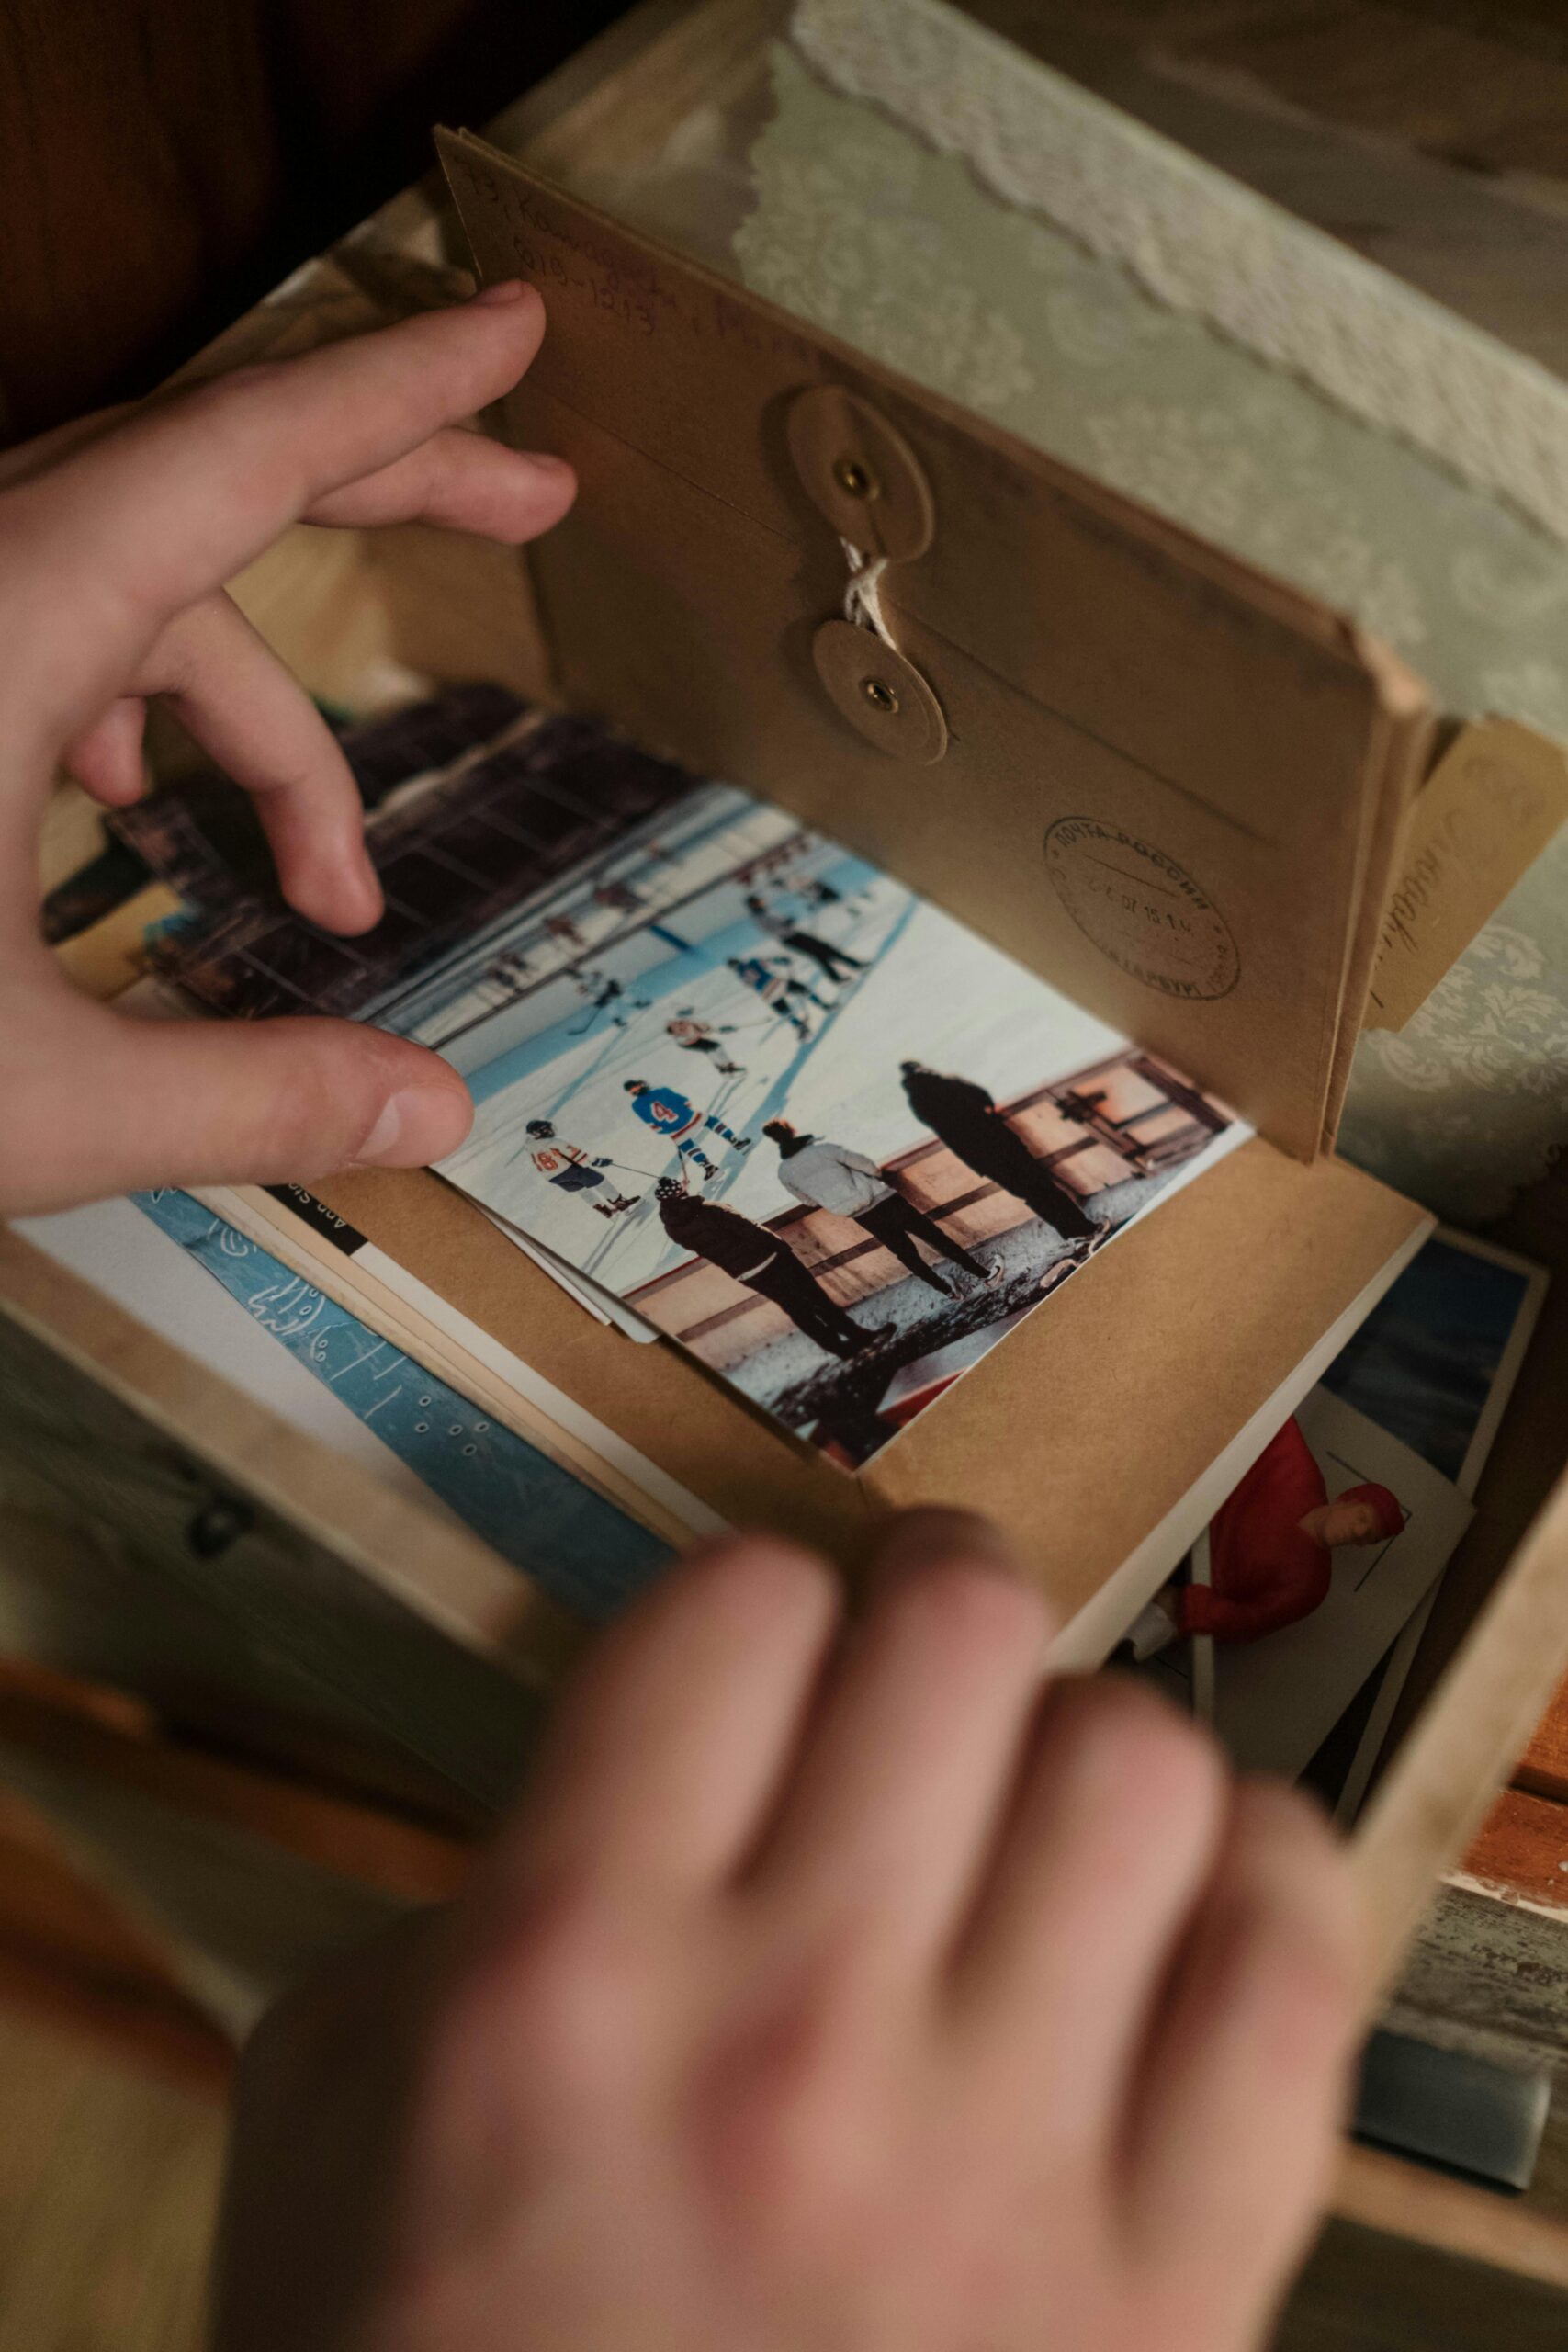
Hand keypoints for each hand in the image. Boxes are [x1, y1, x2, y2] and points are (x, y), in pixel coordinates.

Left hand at [1, 283, 573, 1213]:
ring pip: (123, 584)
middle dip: (380, 490)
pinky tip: (132, 814)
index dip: (404, 391)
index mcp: (1, 624)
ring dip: (251, 716)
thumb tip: (430, 1111)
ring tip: (327, 883)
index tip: (517, 335)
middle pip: (203, 475)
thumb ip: (252, 1097)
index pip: (248, 453)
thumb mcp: (27, 1103)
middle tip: (528, 494)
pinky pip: (37, 627)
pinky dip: (128, 708)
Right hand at [213, 1514, 1359, 2351]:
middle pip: (958, 1630)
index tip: (764, 1664)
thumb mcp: (334, 2135)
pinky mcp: (1175, 2294)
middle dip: (938, 1612)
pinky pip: (1289, 1971)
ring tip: (1044, 1817)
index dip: (754, 1609)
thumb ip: (467, 1907)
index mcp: (564, 1983)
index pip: (735, 1608)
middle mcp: (791, 2045)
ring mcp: (1003, 2170)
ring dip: (1087, 1752)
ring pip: (1136, 1764)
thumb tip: (634, 1779)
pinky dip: (1255, 1890)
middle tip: (926, 1675)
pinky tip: (1182, 1913)